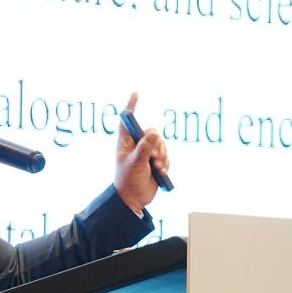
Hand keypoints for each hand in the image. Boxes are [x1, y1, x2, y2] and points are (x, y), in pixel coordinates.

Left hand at [114, 92, 169, 213]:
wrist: (134, 199)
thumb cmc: (128, 181)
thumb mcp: (135, 164)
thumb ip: (144, 148)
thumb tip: (154, 134)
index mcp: (125, 143)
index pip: (128, 121)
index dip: (131, 107)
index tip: (136, 93)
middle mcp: (136, 145)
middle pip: (152, 132)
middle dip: (157, 144)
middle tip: (155, 157)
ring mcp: (146, 153)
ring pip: (161, 144)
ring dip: (163, 156)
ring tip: (157, 168)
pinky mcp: (155, 162)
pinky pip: (166, 156)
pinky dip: (166, 163)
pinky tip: (161, 173)